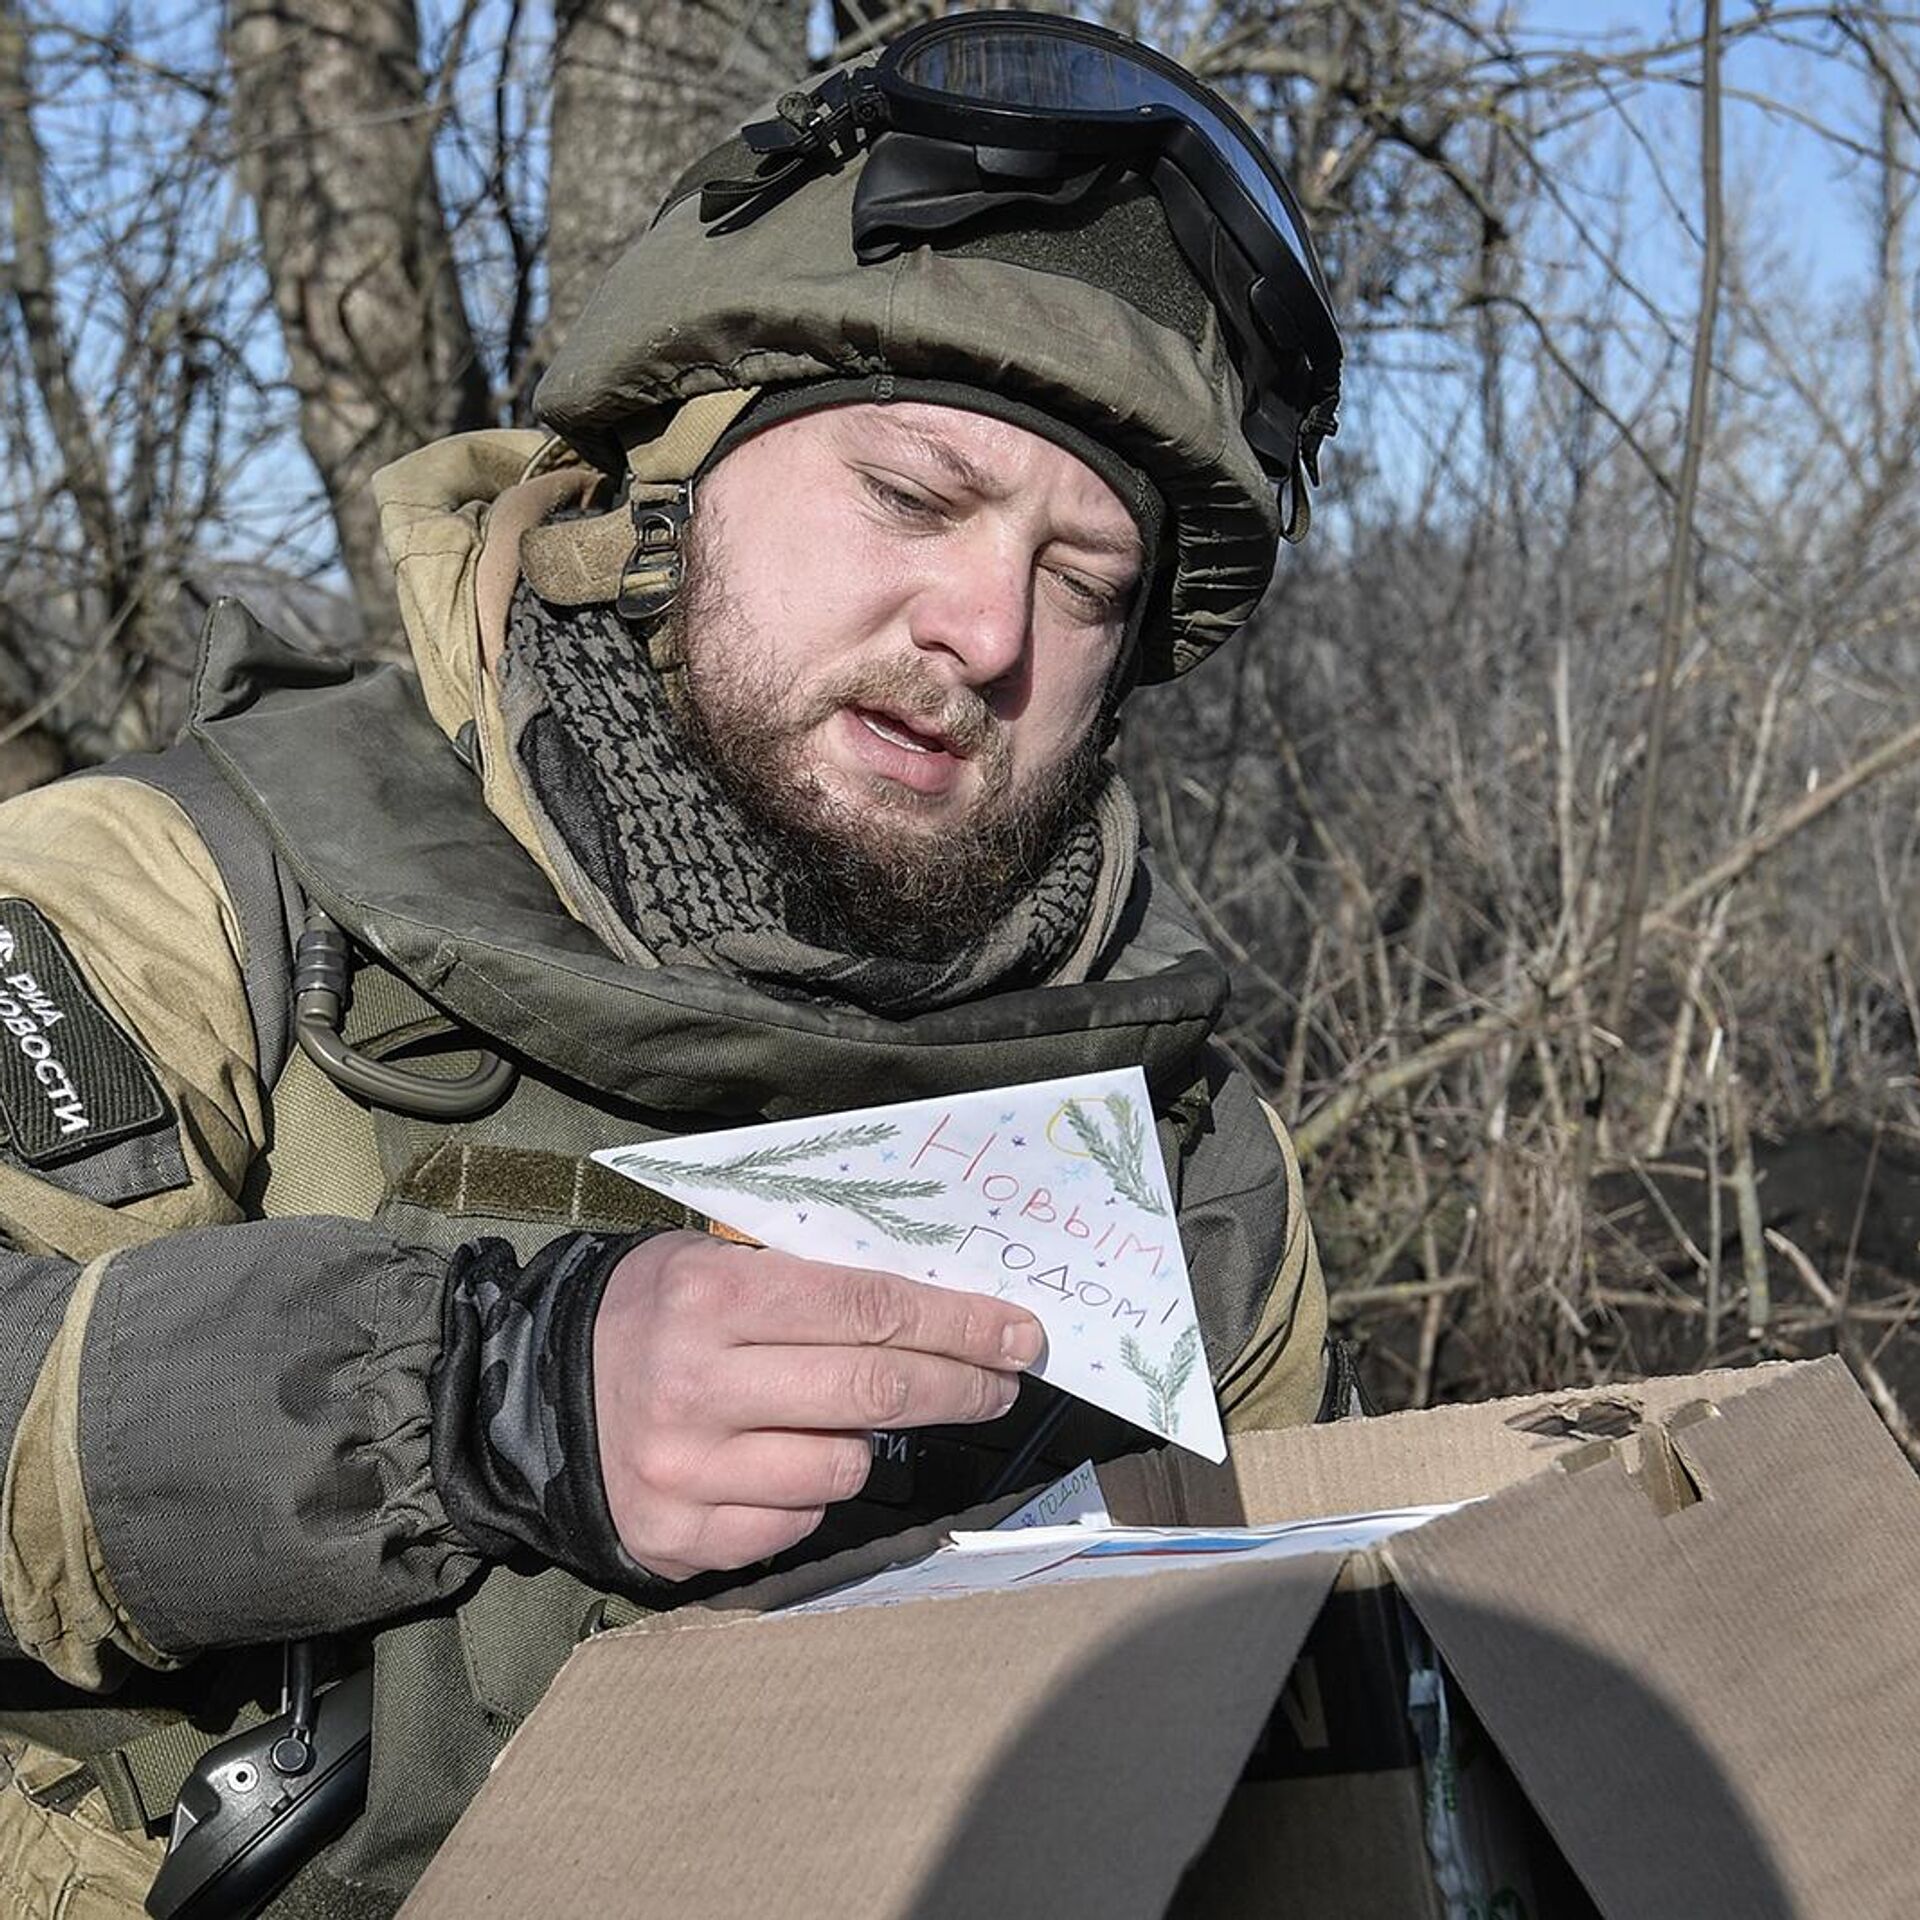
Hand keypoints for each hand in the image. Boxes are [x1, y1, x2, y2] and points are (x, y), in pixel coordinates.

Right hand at [592, 1230, 1044, 1580]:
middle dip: (960, 1383)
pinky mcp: (682, 1539)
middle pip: (873, 1389)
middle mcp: (698, 1386)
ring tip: (858, 1415)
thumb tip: (937, 1306)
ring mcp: (688, 1472)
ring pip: (844, 1465)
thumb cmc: (648, 1313)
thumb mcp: (710, 1261)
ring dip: (875, 1441)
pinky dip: (811, 1489)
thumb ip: (807, 1279)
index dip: (958, 1323)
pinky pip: (797, 1518)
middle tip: (1005, 1380)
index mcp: (713, 1298)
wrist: (530, 1396)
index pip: (868, 1310)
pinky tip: (785, 1458)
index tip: (1018, 1332)